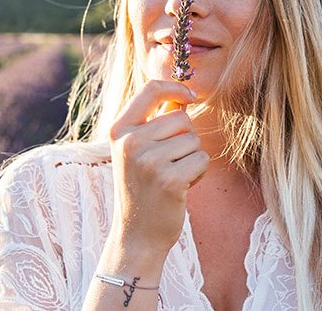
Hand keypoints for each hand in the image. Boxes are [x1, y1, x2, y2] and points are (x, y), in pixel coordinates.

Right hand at [107, 80, 208, 254]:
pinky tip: (181, 188)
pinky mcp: (169, 179)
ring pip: (194, 139)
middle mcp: (130, 142)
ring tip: (172, 177)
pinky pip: (201, 159)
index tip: (192, 95)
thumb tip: (182, 94)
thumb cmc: (142, 187)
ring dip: (191, 158)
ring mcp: (148, 161)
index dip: (177, 87)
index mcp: (119, 130)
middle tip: (169, 163)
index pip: (151, 89)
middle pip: (182, 117)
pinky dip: (198, 173)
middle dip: (185, 138)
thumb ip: (155, 120)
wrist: (137, 234)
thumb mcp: (137, 150)